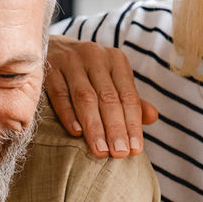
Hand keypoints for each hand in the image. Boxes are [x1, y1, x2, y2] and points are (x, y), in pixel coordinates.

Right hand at [45, 35, 157, 157]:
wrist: (51, 47)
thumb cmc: (87, 71)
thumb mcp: (111, 79)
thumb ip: (129, 99)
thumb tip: (153, 117)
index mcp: (115, 60)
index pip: (128, 96)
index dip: (133, 124)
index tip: (135, 150)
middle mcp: (95, 57)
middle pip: (108, 98)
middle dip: (115, 128)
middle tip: (119, 153)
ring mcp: (70, 61)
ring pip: (85, 98)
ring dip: (94, 126)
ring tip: (100, 150)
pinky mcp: (49, 69)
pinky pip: (60, 95)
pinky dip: (68, 114)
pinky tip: (76, 132)